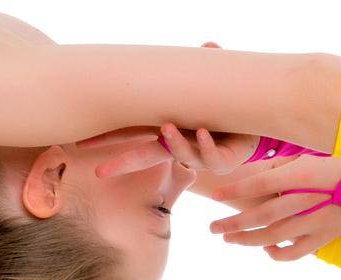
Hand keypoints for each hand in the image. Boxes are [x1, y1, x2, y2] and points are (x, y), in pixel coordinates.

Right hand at [75, 41, 255, 177]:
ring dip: (173, 143)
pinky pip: (210, 157)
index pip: (133, 131)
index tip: (82, 142)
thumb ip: (207, 65)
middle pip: (146, 156)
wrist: (258, 125)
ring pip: (181, 155)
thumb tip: (208, 45)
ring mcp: (199, 154)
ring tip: (167, 127)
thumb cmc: (227, 106)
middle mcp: (180, 143)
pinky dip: (205, 145)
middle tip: (100, 172)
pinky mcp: (221, 162)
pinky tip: (201, 133)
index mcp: (169, 126)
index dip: (109, 137)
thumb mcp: (213, 84)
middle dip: (123, 163)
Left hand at [203, 154, 340, 258]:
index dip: (235, 190)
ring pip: (274, 237)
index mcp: (300, 176)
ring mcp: (315, 222)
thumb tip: (249, 179)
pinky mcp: (324, 237)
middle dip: (233, 223)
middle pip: (261, 216)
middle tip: (213, 228)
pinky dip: (277, 254)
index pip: (260, 185)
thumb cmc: (334, 168)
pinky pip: (295, 253)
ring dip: (247, 240)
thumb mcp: (305, 158)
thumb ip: (277, 168)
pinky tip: (265, 249)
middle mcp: (306, 200)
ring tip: (229, 239)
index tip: (216, 195)